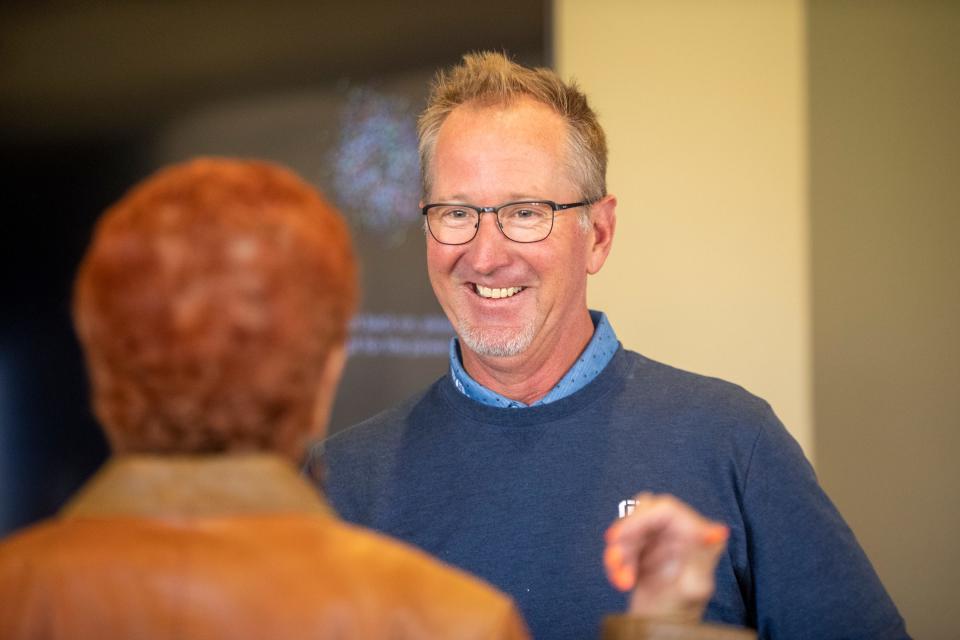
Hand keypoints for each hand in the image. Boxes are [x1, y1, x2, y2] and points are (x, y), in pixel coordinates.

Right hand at [603, 492, 728, 621]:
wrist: (661, 630)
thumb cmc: (682, 612)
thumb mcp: (693, 587)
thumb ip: (702, 557)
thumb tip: (718, 531)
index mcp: (697, 535)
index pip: (666, 510)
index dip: (639, 518)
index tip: (619, 537)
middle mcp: (679, 532)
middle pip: (644, 511)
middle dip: (625, 534)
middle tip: (614, 557)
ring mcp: (660, 538)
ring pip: (630, 526)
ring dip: (619, 552)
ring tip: (622, 581)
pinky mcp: (644, 548)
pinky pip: (622, 542)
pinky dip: (617, 560)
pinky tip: (622, 580)